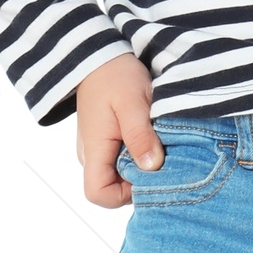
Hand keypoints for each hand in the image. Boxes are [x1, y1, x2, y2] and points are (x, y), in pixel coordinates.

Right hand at [75, 56, 163, 206]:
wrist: (100, 58)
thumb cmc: (114, 76)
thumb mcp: (132, 102)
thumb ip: (140, 135)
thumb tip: (151, 166)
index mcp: (94, 150)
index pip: (98, 194)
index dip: (124, 195)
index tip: (148, 173)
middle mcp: (92, 156)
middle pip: (113, 189)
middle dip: (140, 180)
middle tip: (161, 154)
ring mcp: (99, 150)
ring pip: (120, 175)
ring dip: (142, 165)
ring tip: (156, 141)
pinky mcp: (107, 143)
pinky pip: (123, 161)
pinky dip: (139, 155)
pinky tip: (151, 137)